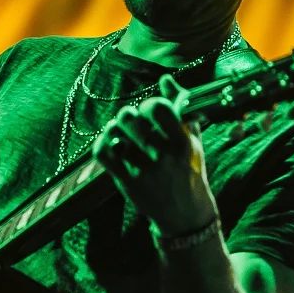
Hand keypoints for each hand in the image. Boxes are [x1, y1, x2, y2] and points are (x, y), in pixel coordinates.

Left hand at [93, 74, 217, 234]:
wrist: (184, 214)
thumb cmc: (188, 169)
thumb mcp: (191, 139)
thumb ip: (180, 107)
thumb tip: (165, 78)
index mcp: (182, 143)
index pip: (158, 109)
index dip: (150, 104)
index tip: (152, 109)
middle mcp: (162, 157)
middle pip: (131, 118)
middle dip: (129, 114)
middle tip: (133, 120)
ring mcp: (142, 172)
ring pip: (115, 134)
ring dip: (115, 127)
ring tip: (121, 130)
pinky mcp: (126, 183)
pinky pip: (103, 154)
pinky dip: (102, 142)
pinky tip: (110, 141)